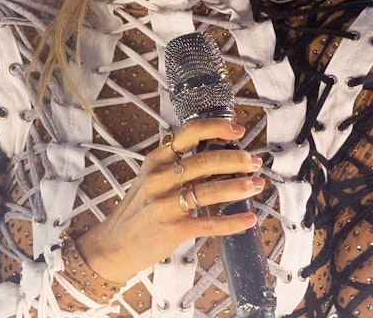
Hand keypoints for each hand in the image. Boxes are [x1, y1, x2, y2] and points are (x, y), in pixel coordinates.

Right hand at [74, 118, 264, 281]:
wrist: (114, 245)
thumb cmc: (138, 210)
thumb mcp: (151, 178)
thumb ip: (177, 165)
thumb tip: (219, 155)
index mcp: (156, 159)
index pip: (189, 133)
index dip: (217, 128)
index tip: (238, 130)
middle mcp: (159, 178)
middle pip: (205, 161)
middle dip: (236, 160)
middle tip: (254, 162)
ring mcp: (165, 204)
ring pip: (210, 191)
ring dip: (239, 187)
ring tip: (257, 185)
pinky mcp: (173, 229)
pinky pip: (209, 223)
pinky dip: (232, 222)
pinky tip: (248, 219)